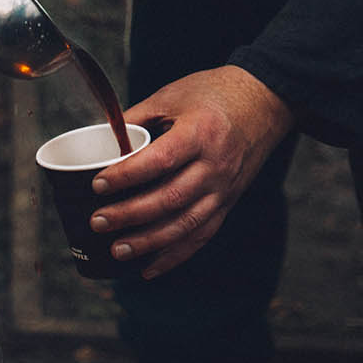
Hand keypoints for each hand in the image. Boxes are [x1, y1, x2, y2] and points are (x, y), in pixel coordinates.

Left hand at [89, 66, 293, 277]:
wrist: (264, 102)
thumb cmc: (214, 94)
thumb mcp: (173, 95)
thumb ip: (137, 118)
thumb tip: (99, 139)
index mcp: (200, 133)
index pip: (161, 161)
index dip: (127, 176)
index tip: (98, 185)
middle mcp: (216, 165)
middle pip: (170, 199)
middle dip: (130, 215)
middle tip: (98, 221)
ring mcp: (224, 189)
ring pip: (185, 225)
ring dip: (149, 242)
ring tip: (117, 250)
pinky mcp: (227, 203)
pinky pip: (201, 236)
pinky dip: (174, 256)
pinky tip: (148, 268)